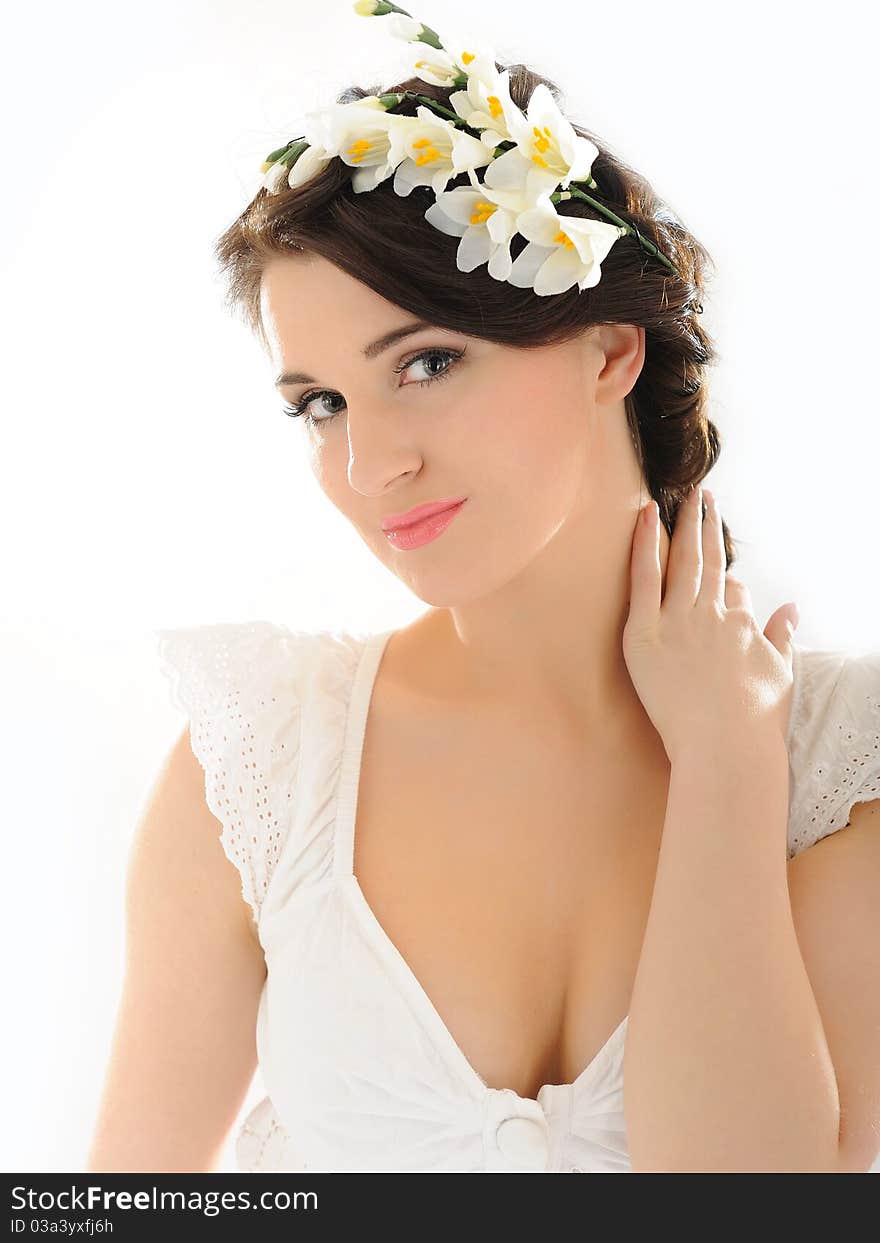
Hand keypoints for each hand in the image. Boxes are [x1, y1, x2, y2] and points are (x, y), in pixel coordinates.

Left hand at [622, 485, 797, 763]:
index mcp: (743, 627)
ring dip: (683, 525)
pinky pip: (642, 579)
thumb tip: (791, 609)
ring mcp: (679, 621)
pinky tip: (645, 515)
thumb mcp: (779, 675)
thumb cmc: (753, 723)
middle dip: (707, 527)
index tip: (720, 570)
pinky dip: (643, 544)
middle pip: (709, 562)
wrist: (726, 747)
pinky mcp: (645, 634)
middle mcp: (713, 615)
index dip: (727, 580)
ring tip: (684, 497)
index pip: (734, 592)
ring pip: (681, 562)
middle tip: (704, 497)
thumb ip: (782, 638)